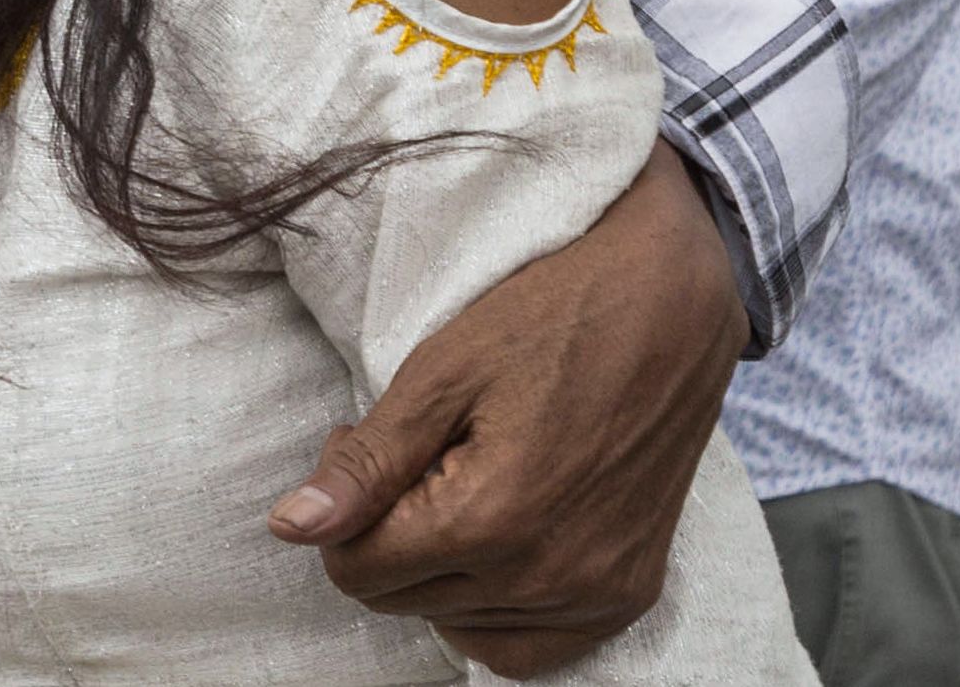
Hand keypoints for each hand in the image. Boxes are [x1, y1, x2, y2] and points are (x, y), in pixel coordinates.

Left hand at [272, 143, 741, 671]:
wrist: (668, 311)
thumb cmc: (548, 323)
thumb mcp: (438, 375)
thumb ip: (366, 466)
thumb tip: (291, 528)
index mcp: (491, 520)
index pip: (357, 570)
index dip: (341, 508)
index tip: (362, 443)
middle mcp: (548, 575)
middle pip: (401, 599)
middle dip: (383, 532)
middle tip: (414, 454)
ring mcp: (597, 593)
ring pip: (458, 625)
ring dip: (437, 569)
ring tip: (457, 483)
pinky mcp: (630, 595)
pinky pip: (531, 648)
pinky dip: (494, 612)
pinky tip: (493, 546)